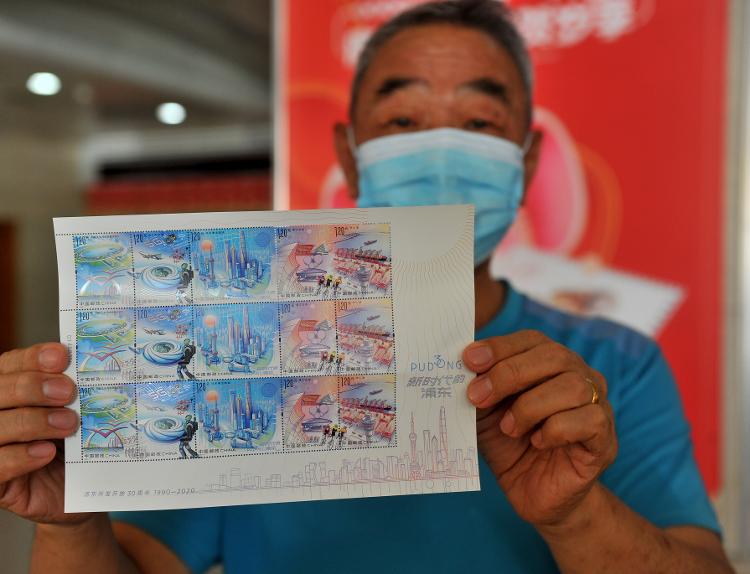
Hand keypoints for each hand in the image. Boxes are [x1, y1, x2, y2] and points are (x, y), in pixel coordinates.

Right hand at [0, 343, 86, 523]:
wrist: (81, 490)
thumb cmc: (76, 445)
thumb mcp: (79, 415)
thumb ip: (74, 394)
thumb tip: (91, 368)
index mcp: (12, 391)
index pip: (10, 365)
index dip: (32, 358)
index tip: (61, 357)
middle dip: (33, 387)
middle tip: (68, 392)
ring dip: (33, 421)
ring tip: (68, 423)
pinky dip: (21, 456)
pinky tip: (47, 452)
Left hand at [463, 330, 616, 528]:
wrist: (535, 495)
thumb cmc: (510, 446)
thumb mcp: (485, 413)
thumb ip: (478, 387)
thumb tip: (461, 365)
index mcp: (550, 364)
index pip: (531, 340)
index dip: (501, 346)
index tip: (469, 360)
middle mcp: (579, 377)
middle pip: (554, 356)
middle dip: (509, 373)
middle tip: (478, 397)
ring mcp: (597, 406)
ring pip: (572, 387)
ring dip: (530, 407)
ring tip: (509, 429)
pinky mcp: (605, 439)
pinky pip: (587, 419)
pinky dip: (554, 429)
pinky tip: (537, 443)